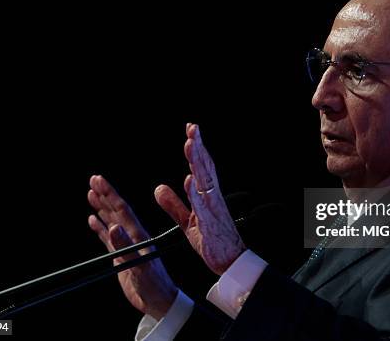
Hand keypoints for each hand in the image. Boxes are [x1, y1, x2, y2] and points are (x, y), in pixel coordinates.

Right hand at [87, 175, 176, 319]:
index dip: (111, 194)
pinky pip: (108, 237)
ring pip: (111, 220)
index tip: (99, 180)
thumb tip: (113, 227)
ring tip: (91, 193)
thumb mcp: (140, 266)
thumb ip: (126, 247)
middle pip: (116, 211)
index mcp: (138, 235)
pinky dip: (100, 227)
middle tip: (93, 179)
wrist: (158, 300)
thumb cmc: (153, 284)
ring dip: (102, 207)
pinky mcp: (121, 256)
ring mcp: (126, 245)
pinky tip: (93, 219)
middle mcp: (132, 236)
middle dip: (105, 194)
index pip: (123, 209)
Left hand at [154, 123, 245, 274]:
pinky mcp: (209, 224)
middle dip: (198, 147)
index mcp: (206, 196)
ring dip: (198, 162)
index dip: (196, 148)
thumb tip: (159, 188)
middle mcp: (211, 198)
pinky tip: (191, 179)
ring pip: (204, 181)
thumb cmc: (212, 241)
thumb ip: (173, 204)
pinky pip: (202, 206)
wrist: (230, 262)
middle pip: (205, 168)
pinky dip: (196, 192)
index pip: (201, 167)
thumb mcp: (186, 221)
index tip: (190, 130)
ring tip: (190, 144)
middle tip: (193, 127)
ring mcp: (212, 209)